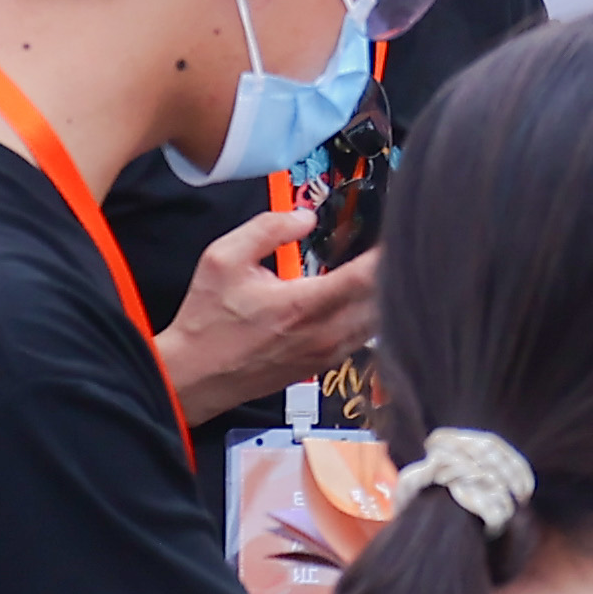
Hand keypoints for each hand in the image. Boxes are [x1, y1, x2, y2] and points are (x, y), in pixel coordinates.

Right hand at [157, 209, 379, 428]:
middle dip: (393, 271)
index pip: (366, 276)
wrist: (193, 377)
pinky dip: (370, 317)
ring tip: (383, 269)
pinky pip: (361, 340)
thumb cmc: (207, 320)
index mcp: (303, 305)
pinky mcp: (322, 368)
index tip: (399, 232)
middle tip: (398, 246)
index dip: (389, 252)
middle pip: (382, 300)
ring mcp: (326, 355)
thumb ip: (267, 229)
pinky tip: (362, 299)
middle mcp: (322, 334)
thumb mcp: (223, 259)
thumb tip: (306, 216)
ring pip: (376, 323)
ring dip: (385, 296)